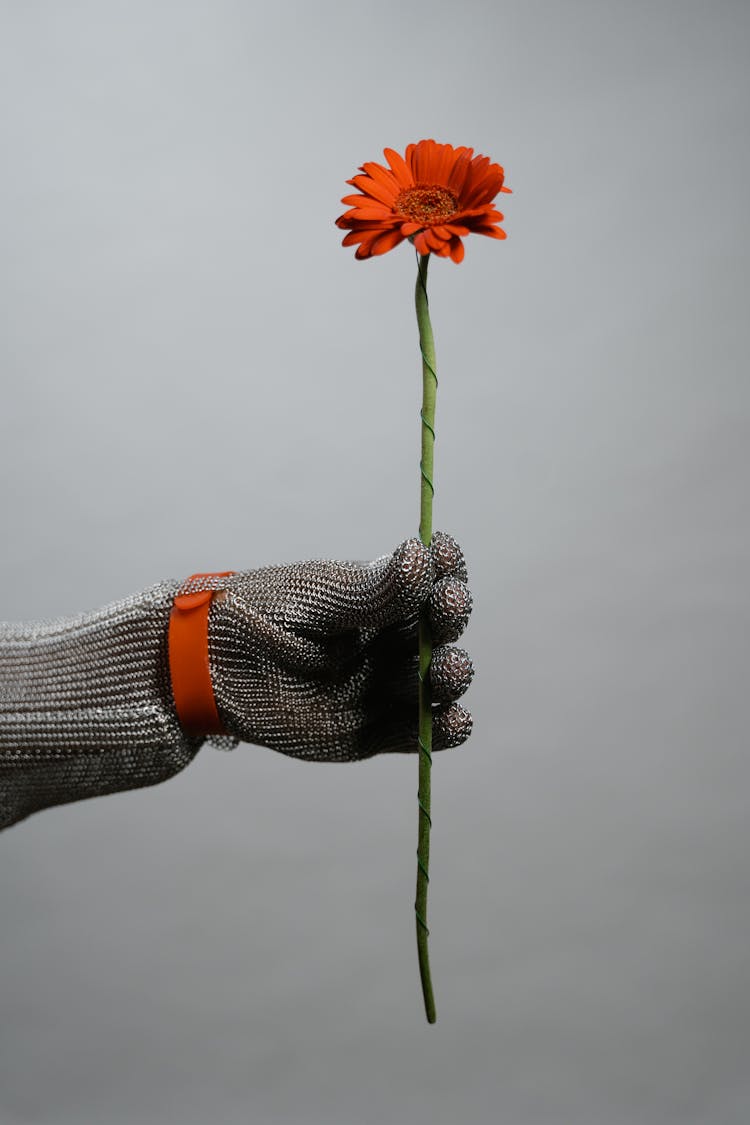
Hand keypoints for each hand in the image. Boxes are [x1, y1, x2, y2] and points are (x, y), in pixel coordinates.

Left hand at [208, 532, 473, 760]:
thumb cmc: (258, 615)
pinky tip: (454, 719)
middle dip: (450, 618)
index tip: (445, 556)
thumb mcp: (314, 597)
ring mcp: (384, 686)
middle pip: (438, 629)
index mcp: (379, 597)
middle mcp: (389, 640)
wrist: (205, 667)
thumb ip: (368, 589)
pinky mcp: (372, 732)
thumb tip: (421, 555)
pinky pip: (416, 732)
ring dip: (451, 674)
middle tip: (448, 606)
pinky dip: (443, 729)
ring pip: (435, 682)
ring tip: (450, 666)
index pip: (428, 580)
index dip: (444, 570)